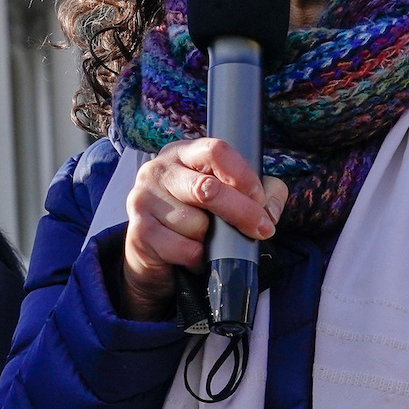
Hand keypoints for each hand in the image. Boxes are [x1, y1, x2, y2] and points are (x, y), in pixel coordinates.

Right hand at [118, 138, 287, 320]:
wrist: (156, 256)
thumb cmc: (198, 220)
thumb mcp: (232, 199)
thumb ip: (262, 195)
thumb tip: (270, 211)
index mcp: (183, 153)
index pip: (216, 150)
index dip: (243, 176)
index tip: (259, 199)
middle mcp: (158, 170)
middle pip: (207, 188)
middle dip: (241, 212)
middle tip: (262, 229)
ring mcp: (143, 199)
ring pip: (196, 223)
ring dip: (211, 239)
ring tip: (206, 240)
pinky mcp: (138, 231)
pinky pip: (184, 248)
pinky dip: (197, 257)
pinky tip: (192, 254)